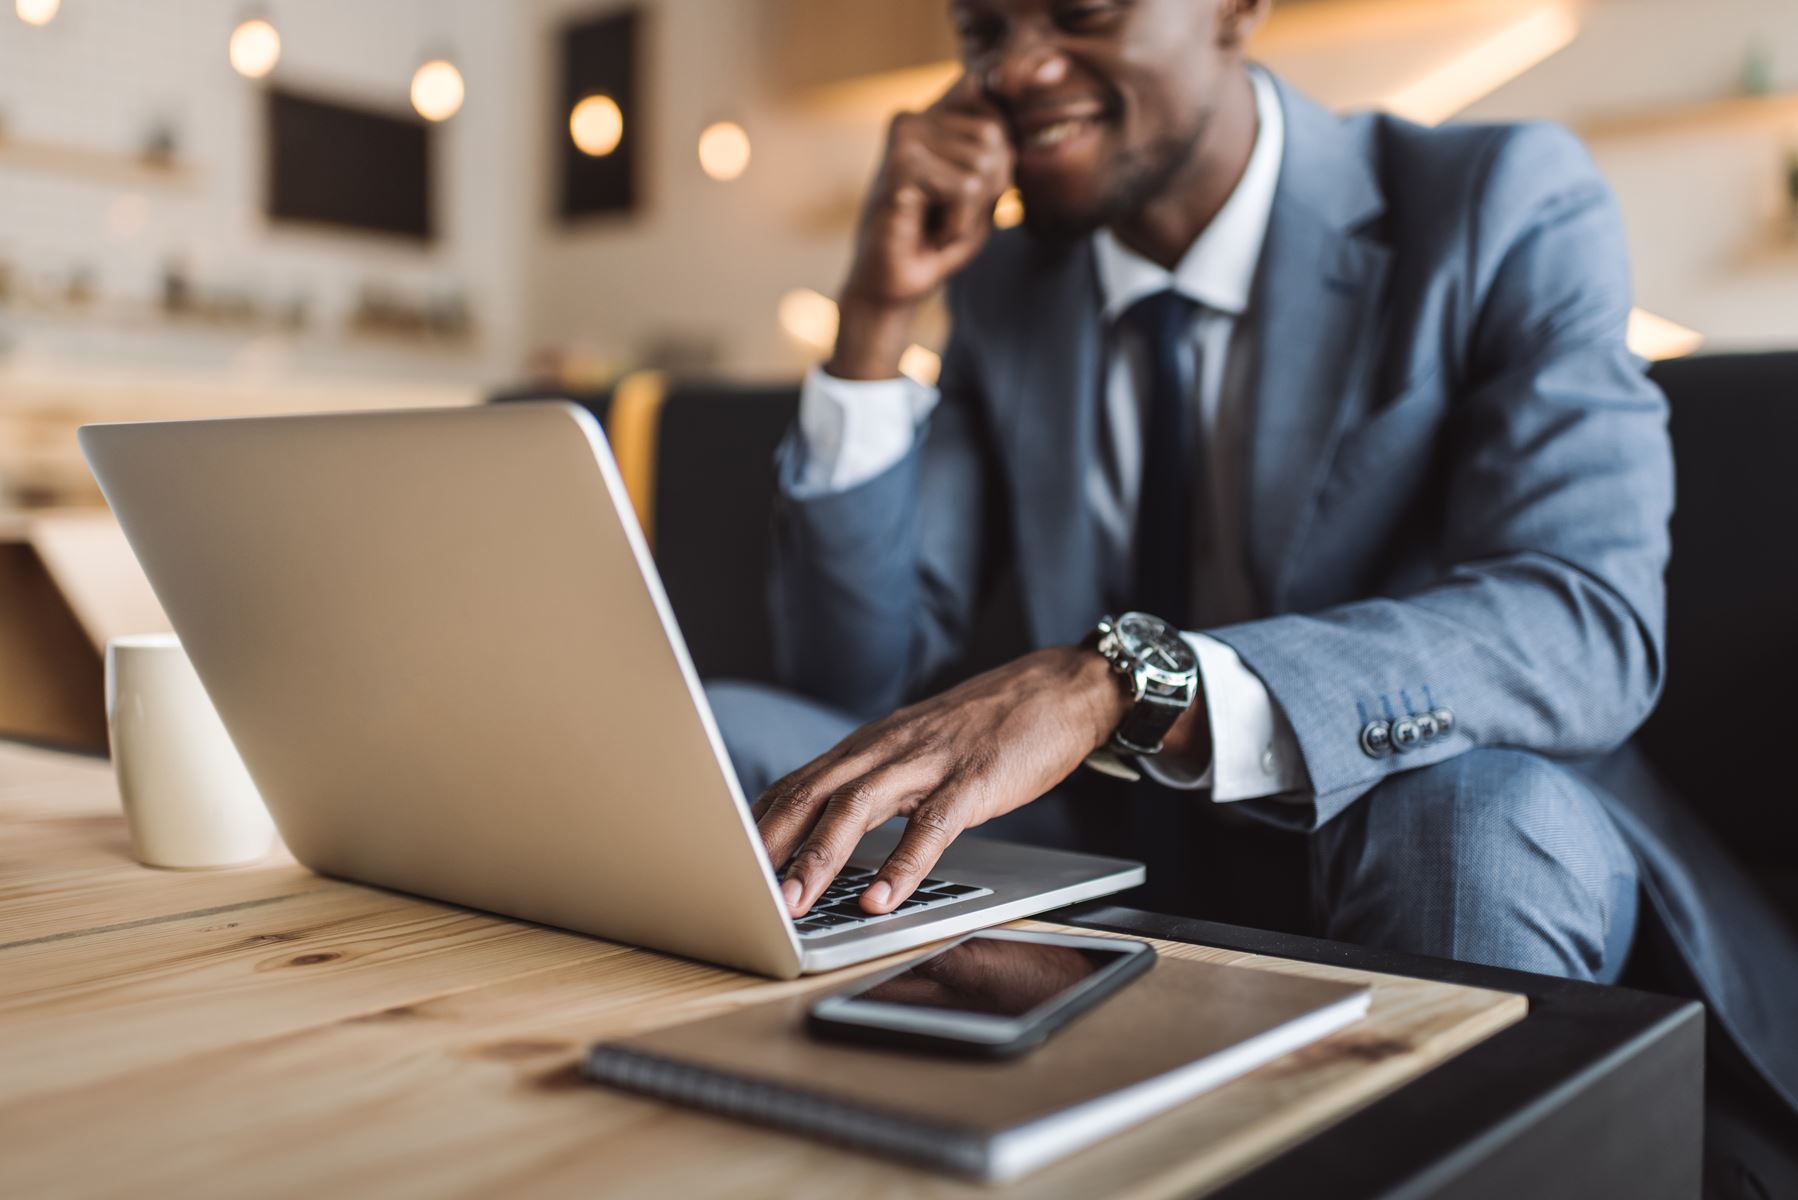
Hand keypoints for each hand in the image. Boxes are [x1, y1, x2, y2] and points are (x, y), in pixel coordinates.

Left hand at [753, 647, 1127, 918]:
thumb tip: (821, 827)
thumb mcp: (914, 749)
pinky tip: (883, 899)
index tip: (719, 863)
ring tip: (794, 903)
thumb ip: (870, 782)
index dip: (755, 824)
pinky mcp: (975, 779)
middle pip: (812, 795)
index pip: (796, 784)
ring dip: (820, 858)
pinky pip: (932, 826)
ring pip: (858, 808)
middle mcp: (886, 749)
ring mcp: (929, 762)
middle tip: (737, 892)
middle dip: (769, 845)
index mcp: (868, 746)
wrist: (1060, 687)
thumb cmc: (985, 727)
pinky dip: (903, 865)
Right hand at [828, 73, 1013, 380]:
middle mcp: (914, 117)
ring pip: (984, 164)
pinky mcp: (900, 162)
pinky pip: (965, 188)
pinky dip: (957, 223)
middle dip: (988, 189)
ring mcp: (904, 136)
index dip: (1005, 135)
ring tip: (936, 224)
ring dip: (970, 211)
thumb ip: (997, 148)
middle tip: (949, 215)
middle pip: (996, 136)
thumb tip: (989, 96)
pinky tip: (928, 234)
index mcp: (931, 117)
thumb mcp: (983, 191)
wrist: (890, 290)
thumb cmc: (938, 242)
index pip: (991, 96)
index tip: (986, 168)